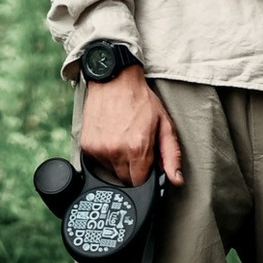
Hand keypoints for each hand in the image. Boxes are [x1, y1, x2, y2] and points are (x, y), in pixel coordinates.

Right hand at [79, 66, 182, 186]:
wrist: (114, 79)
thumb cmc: (140, 99)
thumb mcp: (164, 124)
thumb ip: (171, 155)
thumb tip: (176, 179)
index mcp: (137, 148)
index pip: (141, 183)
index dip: (146, 175)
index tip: (148, 164)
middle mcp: (115, 151)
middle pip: (125, 179)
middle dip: (133, 168)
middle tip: (136, 147)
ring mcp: (98, 149)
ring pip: (111, 171)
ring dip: (118, 162)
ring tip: (123, 139)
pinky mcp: (86, 146)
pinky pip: (98, 162)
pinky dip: (105, 154)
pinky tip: (111, 137)